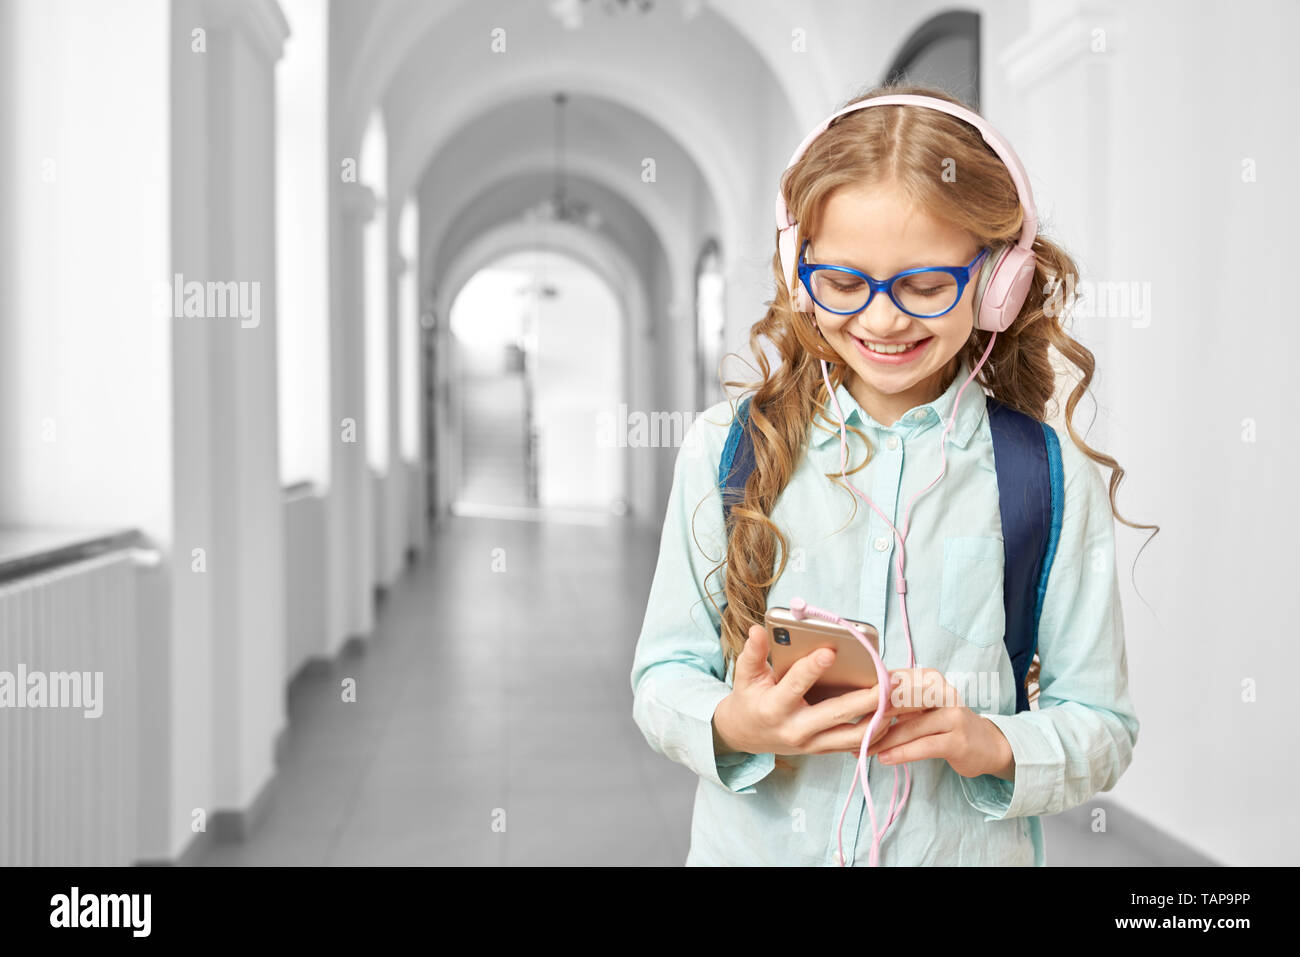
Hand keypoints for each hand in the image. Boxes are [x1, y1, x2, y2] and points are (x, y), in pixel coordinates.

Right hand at [712, 625, 897, 757]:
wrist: (745, 736)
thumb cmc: (749, 700)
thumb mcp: (745, 676)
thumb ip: (753, 653)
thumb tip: (758, 630)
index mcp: (774, 707)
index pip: (796, 686)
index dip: (812, 668)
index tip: (830, 650)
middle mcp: (796, 729)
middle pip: (837, 714)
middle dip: (866, 698)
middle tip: (889, 682)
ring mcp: (812, 743)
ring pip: (853, 735)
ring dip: (879, 719)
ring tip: (898, 699)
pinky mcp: (823, 750)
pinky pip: (854, 744)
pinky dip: (876, 731)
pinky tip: (891, 715)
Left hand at [863, 667, 1015, 779]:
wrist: (988, 745)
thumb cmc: (947, 724)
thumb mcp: (923, 707)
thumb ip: (899, 704)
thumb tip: (860, 705)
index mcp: (931, 679)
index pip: (895, 683)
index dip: (871, 697)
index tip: (849, 709)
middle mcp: (943, 693)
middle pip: (900, 703)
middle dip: (873, 718)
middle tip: (850, 731)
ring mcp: (952, 716)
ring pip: (909, 727)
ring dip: (882, 740)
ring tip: (861, 749)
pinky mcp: (957, 740)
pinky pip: (922, 746)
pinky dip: (901, 752)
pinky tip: (884, 758)